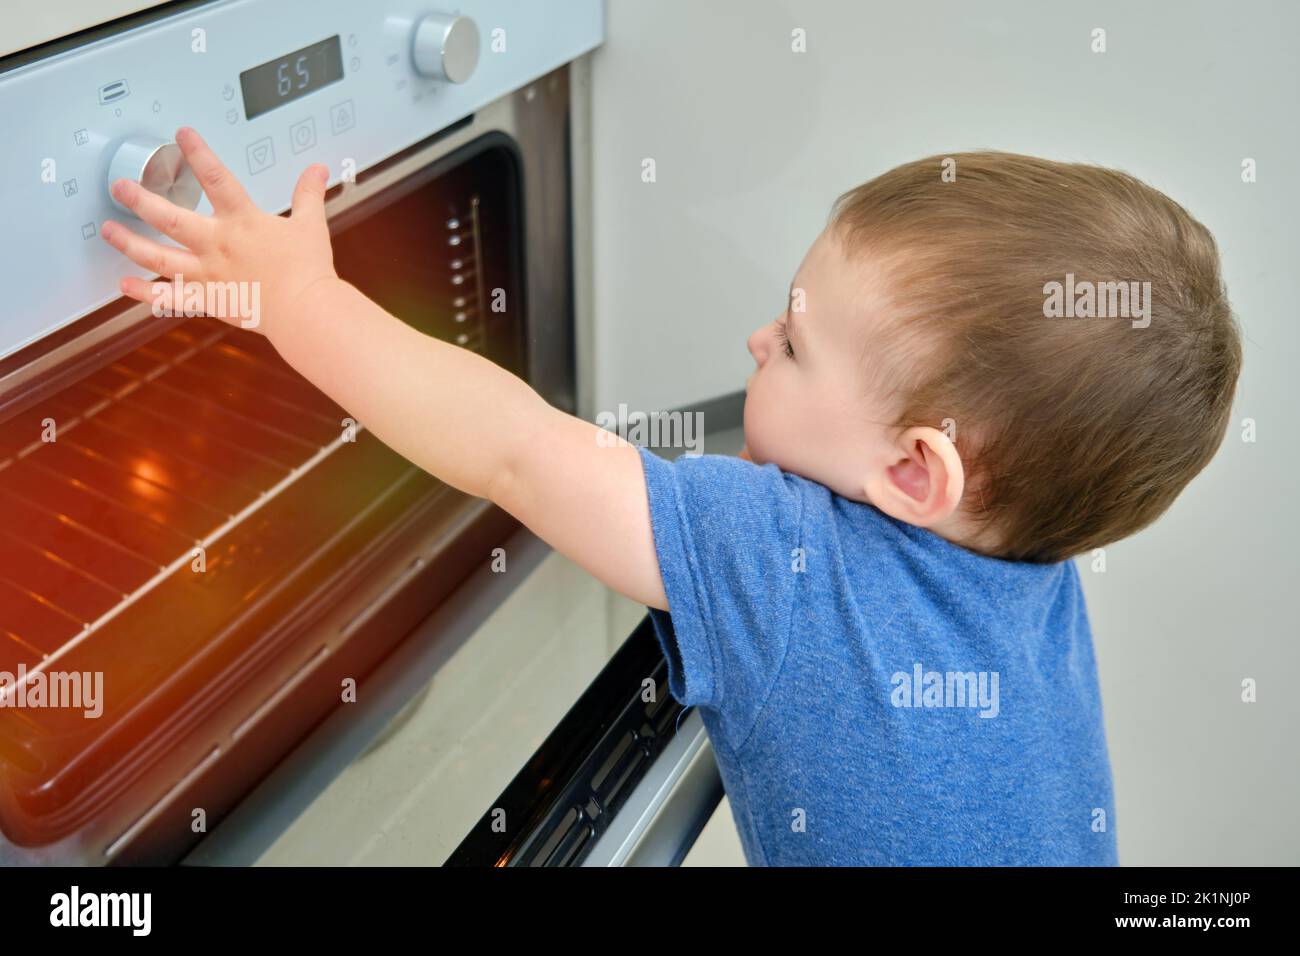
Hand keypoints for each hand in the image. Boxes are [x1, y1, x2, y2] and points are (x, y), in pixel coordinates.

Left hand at [100, 126, 337, 339]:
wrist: (306, 310)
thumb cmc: (308, 270)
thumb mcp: (310, 225)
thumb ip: (309, 195)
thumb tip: (317, 170)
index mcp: (243, 221)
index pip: (216, 178)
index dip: (198, 153)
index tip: (182, 134)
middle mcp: (218, 244)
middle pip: (171, 218)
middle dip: (141, 200)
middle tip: (119, 187)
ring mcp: (209, 273)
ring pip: (160, 257)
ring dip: (130, 244)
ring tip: (109, 231)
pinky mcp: (210, 299)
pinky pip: (171, 298)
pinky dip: (146, 294)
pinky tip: (124, 286)